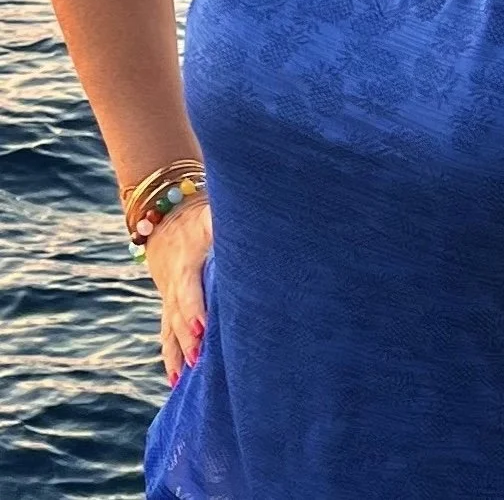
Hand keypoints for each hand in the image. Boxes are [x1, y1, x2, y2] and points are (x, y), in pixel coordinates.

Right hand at [143, 196, 213, 385]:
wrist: (163, 220)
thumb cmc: (195, 218)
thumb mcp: (208, 214)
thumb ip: (220, 221)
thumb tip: (247, 224)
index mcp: (185, 264)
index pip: (188, 289)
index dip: (194, 308)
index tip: (203, 328)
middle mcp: (173, 286)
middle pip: (177, 316)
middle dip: (187, 338)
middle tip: (198, 360)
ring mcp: (169, 299)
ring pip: (169, 330)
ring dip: (177, 354)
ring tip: (182, 381)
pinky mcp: (170, 307)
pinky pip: (166, 335)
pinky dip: (170, 357)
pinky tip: (175, 382)